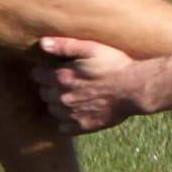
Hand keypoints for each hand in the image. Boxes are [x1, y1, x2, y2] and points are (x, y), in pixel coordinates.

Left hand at [34, 37, 156, 134]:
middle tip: (66, 81)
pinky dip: (66, 121)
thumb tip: (42, 43)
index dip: (44, 70)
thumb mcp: (91, 48)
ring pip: (52, 110)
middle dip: (50, 86)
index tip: (54, 68)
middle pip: (43, 93)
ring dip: (57, 103)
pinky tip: (78, 111)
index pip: (37, 75)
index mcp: (62, 77)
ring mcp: (72, 114)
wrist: (135, 88)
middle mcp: (63, 98)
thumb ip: (64, 46)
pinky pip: (63, 127)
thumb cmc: (114, 64)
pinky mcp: (83, 126)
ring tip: (73, 95)